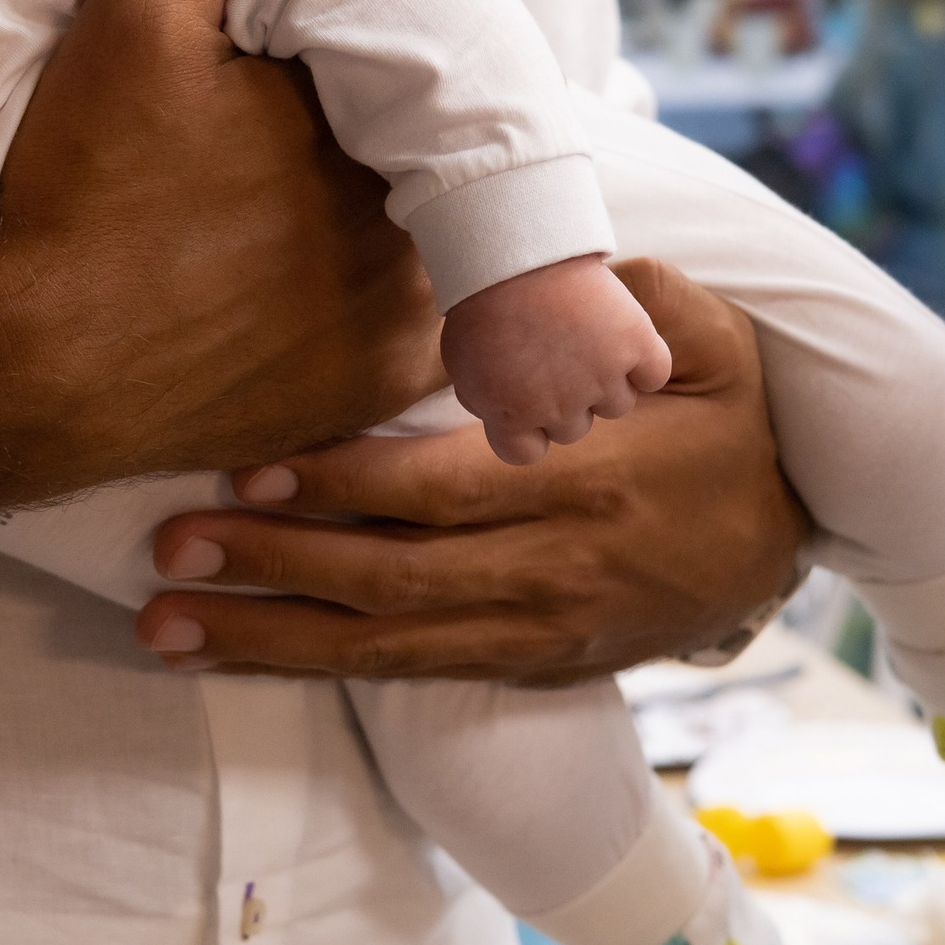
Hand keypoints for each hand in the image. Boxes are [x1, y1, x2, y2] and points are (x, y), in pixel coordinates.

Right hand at [0, 0, 444, 556]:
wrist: (21, 380)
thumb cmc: (76, 191)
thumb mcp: (136, 19)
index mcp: (389, 136)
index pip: (423, 64)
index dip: (374, 47)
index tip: (303, 53)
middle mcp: (424, 240)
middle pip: (427, 152)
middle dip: (379, 126)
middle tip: (284, 122)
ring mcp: (404, 332)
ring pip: (422, 236)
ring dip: (381, 207)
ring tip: (282, 195)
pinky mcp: (366, 398)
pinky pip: (400, 325)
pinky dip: (363, 293)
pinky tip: (291, 270)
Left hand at [134, 259, 810, 683]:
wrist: (780, 546)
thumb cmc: (726, 423)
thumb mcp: (714, 343)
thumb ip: (637, 301)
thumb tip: (557, 268)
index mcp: (588, 483)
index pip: (442, 491)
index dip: (340, 486)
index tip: (246, 471)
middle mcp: (552, 571)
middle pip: (392, 579)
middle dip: (272, 568)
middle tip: (167, 550)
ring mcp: (532, 631)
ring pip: (384, 647)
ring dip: (268, 640)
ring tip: (163, 626)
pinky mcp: (519, 664)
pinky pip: (403, 676)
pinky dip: (309, 669)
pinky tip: (231, 655)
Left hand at [443, 256, 672, 464]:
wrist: (510, 253)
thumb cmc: (478, 301)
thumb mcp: (461, 362)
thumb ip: (484, 397)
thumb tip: (502, 410)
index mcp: (512, 418)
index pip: (528, 453)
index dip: (528, 426)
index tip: (526, 396)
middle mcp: (560, 409)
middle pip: (575, 428)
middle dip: (567, 398)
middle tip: (557, 355)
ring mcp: (601, 379)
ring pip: (618, 404)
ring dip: (608, 379)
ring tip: (590, 339)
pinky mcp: (635, 345)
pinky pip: (655, 373)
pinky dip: (646, 361)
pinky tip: (627, 340)